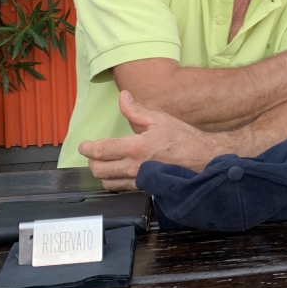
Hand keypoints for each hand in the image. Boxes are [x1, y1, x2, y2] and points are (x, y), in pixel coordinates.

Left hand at [79, 91, 216, 191]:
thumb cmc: (183, 138)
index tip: (84, 145)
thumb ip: (136, 110)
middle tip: (93, 154)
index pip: (102, 151)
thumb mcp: (160, 118)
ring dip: (102, 174)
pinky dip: (115, 183)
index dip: (88, 148)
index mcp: (136, 147)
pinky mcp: (146, 189)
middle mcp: (135, 167)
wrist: (203, 159)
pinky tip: (119, 175)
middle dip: (91, 161)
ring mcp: (140, 181)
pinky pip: (122, 190)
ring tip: (103, 164)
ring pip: (108, 183)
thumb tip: (123, 97)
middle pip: (99, 170)